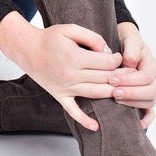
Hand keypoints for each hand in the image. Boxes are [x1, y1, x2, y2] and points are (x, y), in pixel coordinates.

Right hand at [6, 21, 136, 131]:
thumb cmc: (50, 38)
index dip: (117, 59)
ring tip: (122, 89)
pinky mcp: (60, 96)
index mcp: (74, 57)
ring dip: (111, 92)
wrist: (27, 50)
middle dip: (119, 76)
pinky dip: (84, 120)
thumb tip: (108, 52)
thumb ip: (92, 37)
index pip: (106, 62)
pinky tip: (96, 127)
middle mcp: (71, 75)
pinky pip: (73, 111)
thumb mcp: (70, 29)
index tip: (120, 57)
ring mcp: (65, 88)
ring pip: (95, 93)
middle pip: (103, 78)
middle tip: (128, 73)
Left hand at [108, 23, 155, 128]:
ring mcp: (150, 89)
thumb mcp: (130, 38)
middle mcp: (154, 79)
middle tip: (114, 92)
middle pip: (150, 92)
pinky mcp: (144, 98)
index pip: (145, 76)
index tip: (112, 79)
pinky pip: (150, 112)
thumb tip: (130, 61)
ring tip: (115, 99)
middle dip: (132, 93)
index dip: (130, 79)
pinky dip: (147, 119)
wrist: (125, 42)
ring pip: (149, 102)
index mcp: (151, 64)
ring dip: (133, 102)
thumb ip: (132, 48)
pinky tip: (139, 124)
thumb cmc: (127, 41)